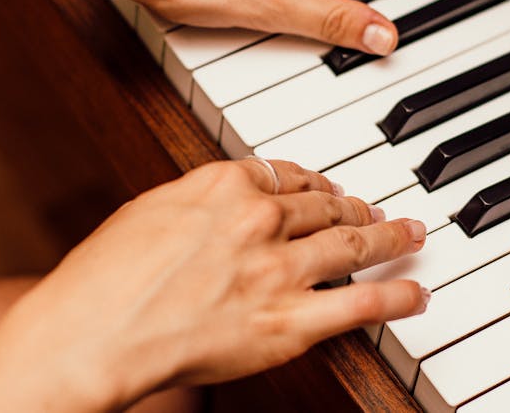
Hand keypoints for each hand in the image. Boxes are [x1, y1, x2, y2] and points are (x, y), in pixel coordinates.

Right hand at [0, 160, 427, 410]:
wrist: (93, 334)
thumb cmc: (102, 280)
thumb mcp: (148, 212)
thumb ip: (198, 200)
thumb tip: (222, 200)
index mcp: (225, 184)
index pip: (287, 175)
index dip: (314, 183)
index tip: (325, 187)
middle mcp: (262, 219)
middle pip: (326, 206)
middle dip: (358, 206)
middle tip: (377, 208)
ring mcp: (281, 270)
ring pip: (355, 243)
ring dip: (391, 237)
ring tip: (412, 233)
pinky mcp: (291, 321)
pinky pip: (363, 304)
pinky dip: (398, 296)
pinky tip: (417, 291)